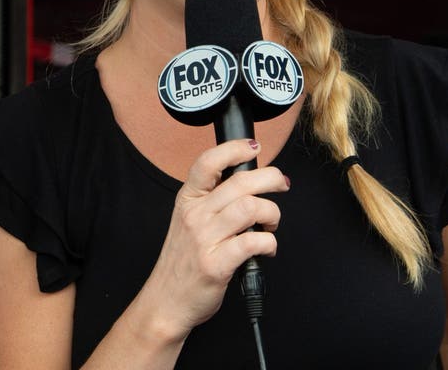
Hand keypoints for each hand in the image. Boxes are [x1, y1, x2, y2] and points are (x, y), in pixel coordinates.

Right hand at [140, 139, 288, 339]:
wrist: (166, 300)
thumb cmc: (183, 261)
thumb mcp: (188, 221)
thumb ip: (211, 200)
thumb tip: (248, 181)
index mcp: (187, 200)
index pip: (207, 162)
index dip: (233, 149)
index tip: (253, 147)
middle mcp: (194, 215)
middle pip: (240, 182)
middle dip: (271, 179)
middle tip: (281, 184)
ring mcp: (204, 239)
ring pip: (251, 208)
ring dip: (272, 214)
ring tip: (271, 224)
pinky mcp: (217, 264)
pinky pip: (254, 242)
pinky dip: (269, 243)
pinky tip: (266, 248)